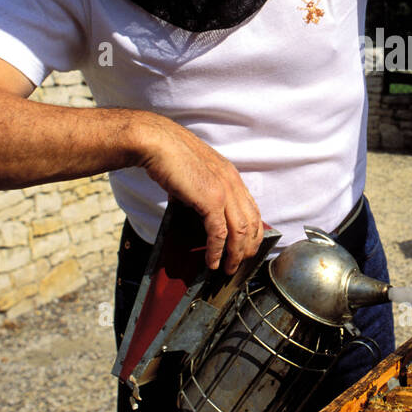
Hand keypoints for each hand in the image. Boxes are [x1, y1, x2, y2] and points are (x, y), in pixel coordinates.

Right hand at [132, 113, 263, 273]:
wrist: (157, 143)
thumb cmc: (170, 157)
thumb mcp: (195, 173)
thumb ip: (202, 191)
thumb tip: (196, 209)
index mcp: (231, 175)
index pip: (253, 209)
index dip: (254, 232)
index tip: (248, 247)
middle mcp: (233, 183)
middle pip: (253, 223)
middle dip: (249, 248)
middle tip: (241, 263)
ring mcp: (224, 191)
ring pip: (240, 231)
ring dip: (235, 254)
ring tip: (229, 268)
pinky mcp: (210, 200)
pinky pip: (219, 233)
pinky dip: (217, 251)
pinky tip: (212, 262)